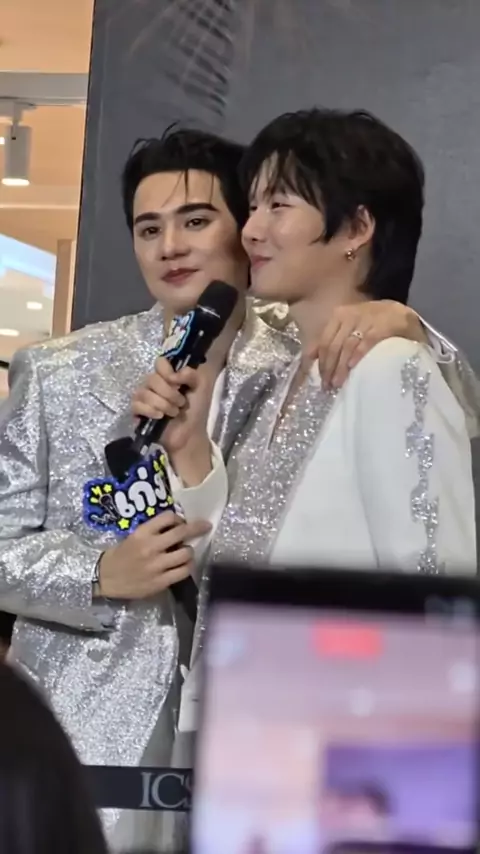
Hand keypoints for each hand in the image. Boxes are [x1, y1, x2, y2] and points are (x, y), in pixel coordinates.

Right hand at [97, 511, 210, 599]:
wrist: (105, 578)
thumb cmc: (119, 555)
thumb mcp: (132, 537)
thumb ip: (152, 532)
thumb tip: (176, 527)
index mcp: (142, 533)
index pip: (168, 517)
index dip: (178, 518)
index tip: (181, 522)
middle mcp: (151, 547)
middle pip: (182, 532)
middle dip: (197, 527)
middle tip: (205, 526)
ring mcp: (157, 566)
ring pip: (186, 552)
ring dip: (190, 550)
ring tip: (186, 551)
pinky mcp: (160, 582)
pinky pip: (184, 571)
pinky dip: (188, 566)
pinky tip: (185, 565)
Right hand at [132, 358, 211, 455]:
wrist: (190, 434)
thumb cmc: (195, 410)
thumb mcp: (201, 387)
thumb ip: (191, 374)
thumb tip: (173, 375)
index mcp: (167, 375)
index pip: (160, 362)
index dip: (167, 372)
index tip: (178, 383)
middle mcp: (153, 384)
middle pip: (152, 378)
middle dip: (169, 393)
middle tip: (180, 403)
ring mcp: (143, 397)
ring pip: (144, 392)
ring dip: (163, 404)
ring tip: (174, 413)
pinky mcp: (137, 412)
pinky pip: (137, 405)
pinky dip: (151, 411)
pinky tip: (160, 417)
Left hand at [308, 300, 425, 388]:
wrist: (403, 314)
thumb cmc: (372, 324)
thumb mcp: (350, 326)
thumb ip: (332, 339)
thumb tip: (311, 357)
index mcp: (339, 315)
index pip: (324, 341)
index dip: (320, 362)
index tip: (319, 380)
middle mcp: (351, 315)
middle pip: (334, 345)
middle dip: (329, 368)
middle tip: (328, 386)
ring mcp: (367, 319)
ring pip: (347, 346)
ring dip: (341, 367)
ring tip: (338, 383)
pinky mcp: (383, 325)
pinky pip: (367, 341)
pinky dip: (359, 354)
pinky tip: (354, 367)